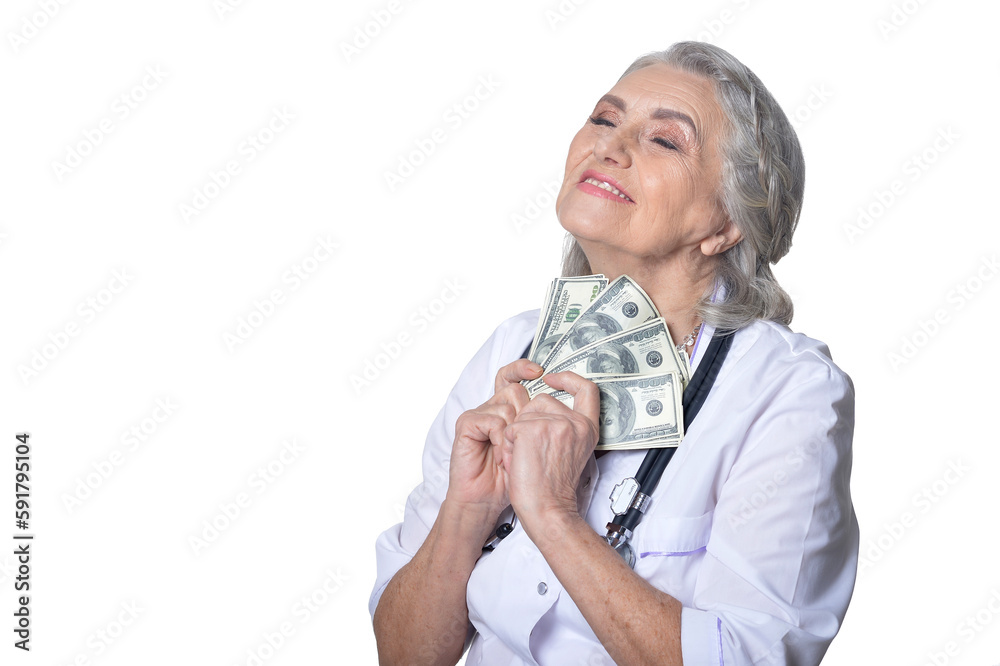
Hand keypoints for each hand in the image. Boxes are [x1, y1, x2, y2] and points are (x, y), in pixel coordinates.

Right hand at [445, 359, 543, 523]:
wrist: (488, 500)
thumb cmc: (514, 477)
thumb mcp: (536, 447)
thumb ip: (543, 422)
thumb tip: (562, 402)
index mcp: (507, 410)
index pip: (513, 376)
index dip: (523, 367)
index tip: (540, 371)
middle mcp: (492, 408)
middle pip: (516, 390)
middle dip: (527, 417)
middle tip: (525, 446)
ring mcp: (478, 414)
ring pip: (507, 405)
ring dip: (515, 435)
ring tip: (512, 457)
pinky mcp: (467, 424)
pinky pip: (492, 419)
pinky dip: (500, 440)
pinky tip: (499, 456)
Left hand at [500, 371, 599, 536]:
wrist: (548, 510)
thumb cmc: (554, 489)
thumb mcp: (572, 452)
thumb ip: (567, 428)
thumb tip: (547, 408)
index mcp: (587, 428)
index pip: (586, 389)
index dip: (569, 378)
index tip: (553, 378)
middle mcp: (574, 422)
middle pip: (542, 399)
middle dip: (529, 420)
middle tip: (533, 451)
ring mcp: (554, 423)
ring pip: (523, 412)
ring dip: (517, 434)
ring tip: (526, 459)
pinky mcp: (531, 428)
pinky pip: (510, 427)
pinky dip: (507, 446)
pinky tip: (517, 462)